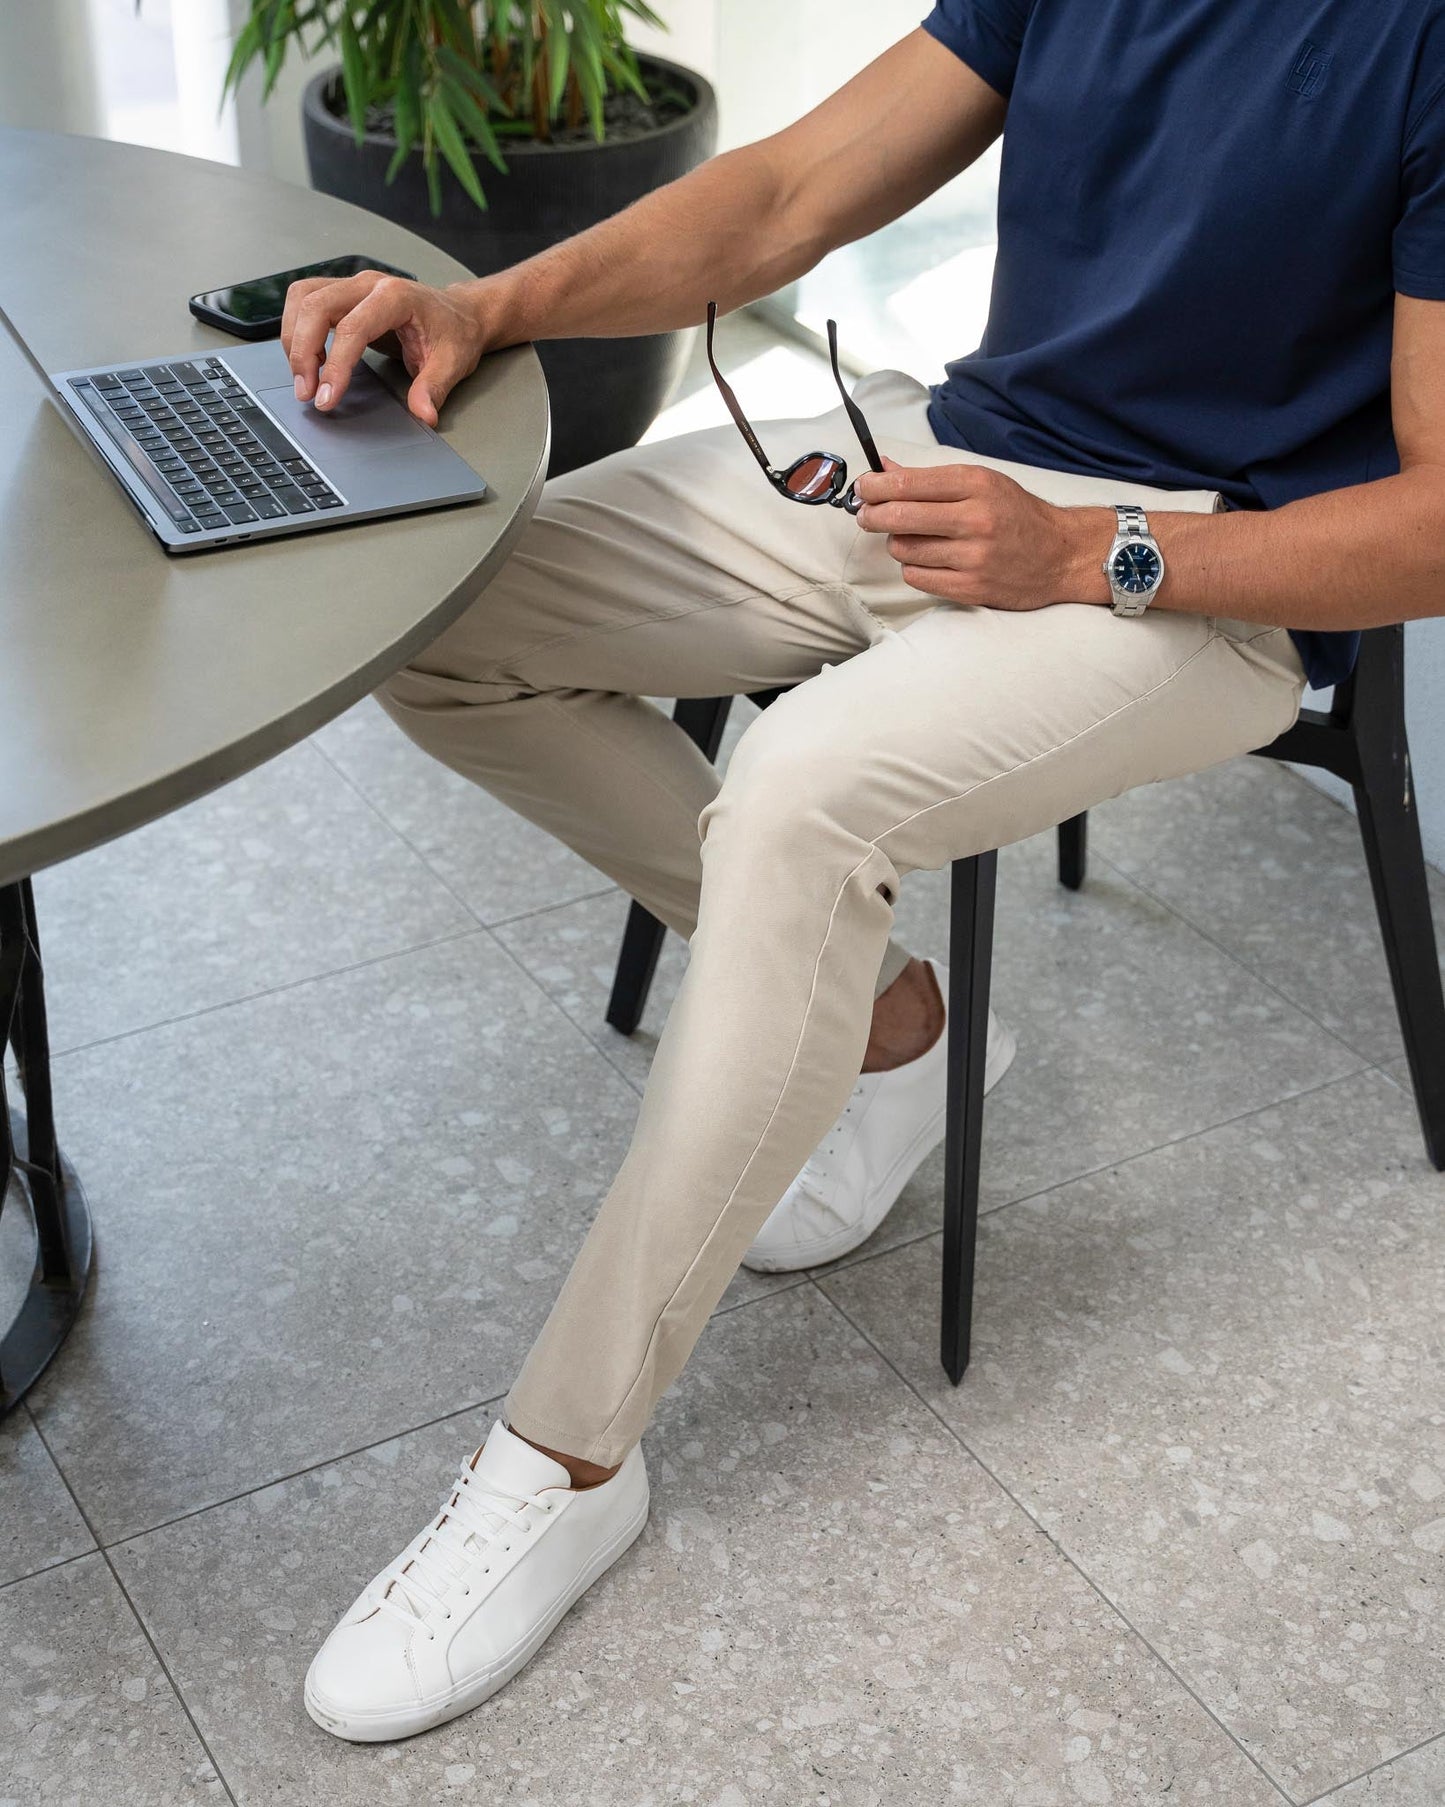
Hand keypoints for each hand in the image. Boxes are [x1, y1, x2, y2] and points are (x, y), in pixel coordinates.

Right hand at [280, 271, 488, 425]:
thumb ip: (434, 389)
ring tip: (304, 377)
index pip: (352, 328)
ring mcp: (354, 286)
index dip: (335, 365)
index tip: (326, 397)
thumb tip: (422, 414)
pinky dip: (298, 329)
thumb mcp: (452, 364)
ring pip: (303, 298)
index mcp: (396, 297)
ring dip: (294, 337)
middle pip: (315, 305)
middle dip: (302, 351)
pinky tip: (311, 360)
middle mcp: (369, 285)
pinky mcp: (344, 295)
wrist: (460, 313)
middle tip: (306, 392)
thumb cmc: (455, 332)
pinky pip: (307, 301)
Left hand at [853, 457, 1111, 608]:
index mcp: (977, 485)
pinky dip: (914, 569)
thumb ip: (932, 479)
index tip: (862, 488)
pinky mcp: (971, 588)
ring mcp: (974, 557)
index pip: (909, 483)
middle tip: (866, 514)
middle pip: (900, 517)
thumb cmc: (1018, 515)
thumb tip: (884, 469)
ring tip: (914, 538)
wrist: (1062, 554)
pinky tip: (928, 560)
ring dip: (899, 544)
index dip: (875, 487)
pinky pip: (918, 578)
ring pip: (905, 550)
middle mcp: (975, 519)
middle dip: (872, 515)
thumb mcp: (983, 483)